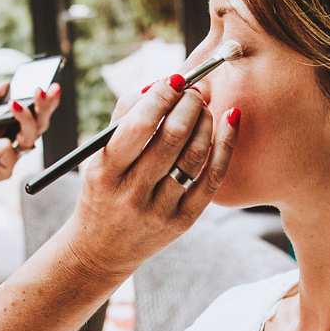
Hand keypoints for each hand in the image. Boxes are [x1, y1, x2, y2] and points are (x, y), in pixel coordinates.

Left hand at [0, 79, 60, 195]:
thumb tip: (9, 83)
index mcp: (7, 123)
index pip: (33, 111)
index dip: (44, 100)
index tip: (50, 85)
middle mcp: (12, 138)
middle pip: (40, 123)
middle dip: (46, 105)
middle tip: (44, 90)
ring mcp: (10, 155)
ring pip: (31, 136)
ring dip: (26, 118)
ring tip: (14, 105)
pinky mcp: (5, 170)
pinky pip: (8, 151)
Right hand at [63, 75, 238, 285]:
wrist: (101, 251)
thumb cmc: (102, 192)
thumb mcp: (98, 158)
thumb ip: (125, 118)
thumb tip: (160, 84)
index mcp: (105, 172)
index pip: (139, 125)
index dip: (162, 95)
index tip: (174, 79)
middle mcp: (131, 193)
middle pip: (172, 137)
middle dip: (189, 104)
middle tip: (194, 91)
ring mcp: (159, 210)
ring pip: (194, 156)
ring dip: (206, 121)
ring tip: (204, 107)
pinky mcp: (183, 222)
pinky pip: (212, 179)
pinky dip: (225, 145)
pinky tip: (231, 122)